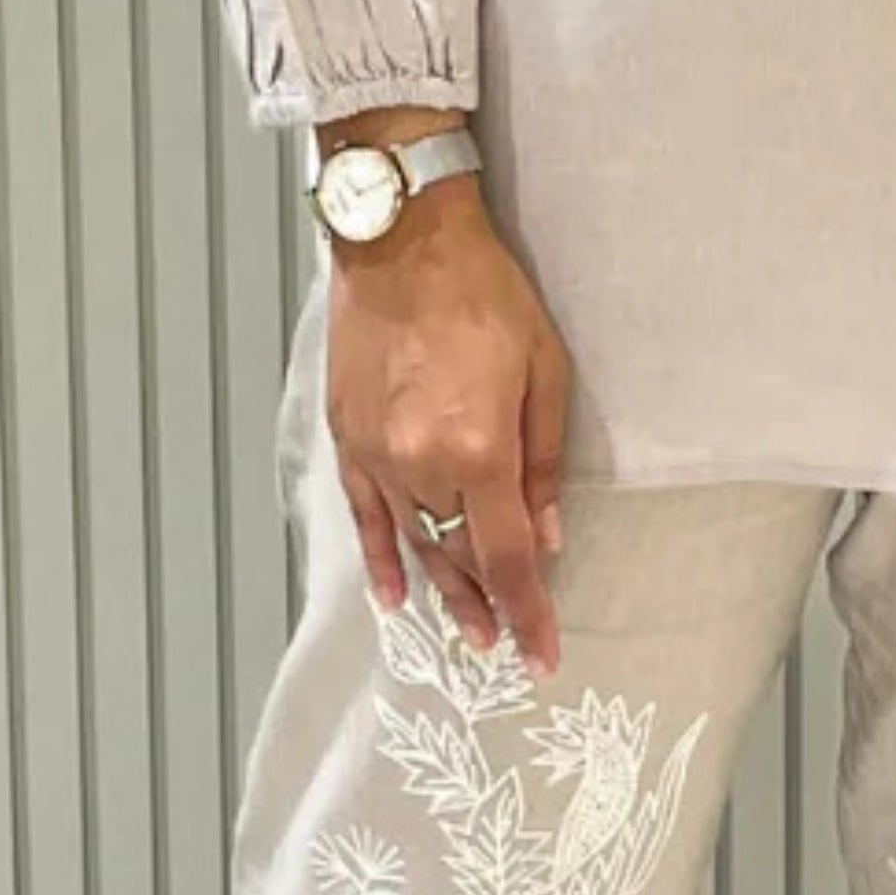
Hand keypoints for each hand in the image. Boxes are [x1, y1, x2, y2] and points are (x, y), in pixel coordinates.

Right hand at [323, 176, 573, 671]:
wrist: (403, 241)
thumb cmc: (484, 294)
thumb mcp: (544, 370)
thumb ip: (544, 462)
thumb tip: (547, 536)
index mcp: (478, 450)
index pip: (508, 556)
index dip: (527, 611)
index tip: (540, 654)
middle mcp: (422, 465)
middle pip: (458, 556)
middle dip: (488, 606)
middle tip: (505, 646)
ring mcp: (378, 456)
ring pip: (413, 543)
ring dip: (441, 590)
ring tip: (466, 629)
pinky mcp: (347, 439)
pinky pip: (363, 516)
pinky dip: (378, 558)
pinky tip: (392, 595)